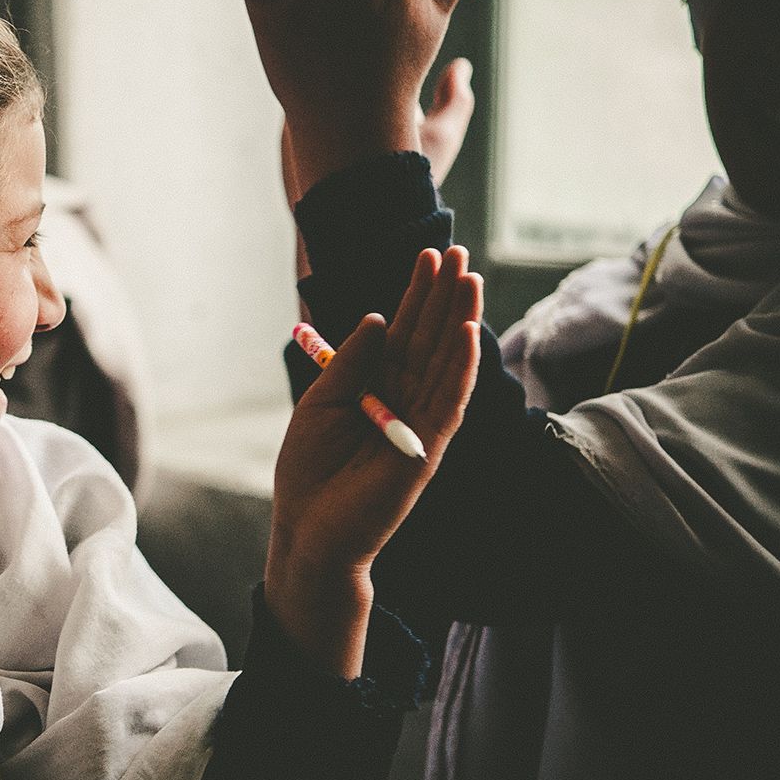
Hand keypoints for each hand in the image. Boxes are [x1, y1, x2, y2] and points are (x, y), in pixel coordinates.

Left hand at [264, 247, 481, 675]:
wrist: (308, 528)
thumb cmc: (309, 470)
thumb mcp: (321, 403)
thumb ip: (351, 362)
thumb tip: (380, 318)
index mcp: (377, 387)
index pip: (404, 332)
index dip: (417, 295)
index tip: (430, 255)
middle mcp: (405, 399)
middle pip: (431, 339)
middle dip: (445, 295)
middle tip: (459, 251)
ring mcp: (420, 423)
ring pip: (446, 362)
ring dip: (460, 320)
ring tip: (471, 278)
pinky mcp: (427, 448)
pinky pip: (448, 401)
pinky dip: (460, 368)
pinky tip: (468, 333)